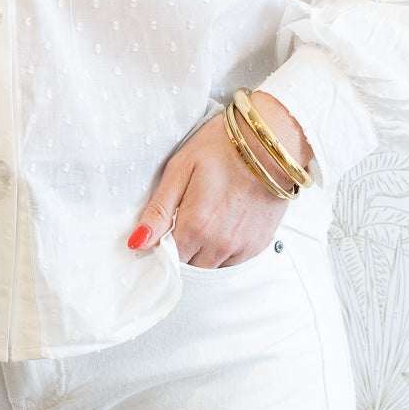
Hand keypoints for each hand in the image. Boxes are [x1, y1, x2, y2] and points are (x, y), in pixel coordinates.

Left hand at [127, 93, 312, 268]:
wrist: (270, 142)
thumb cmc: (224, 147)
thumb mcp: (180, 169)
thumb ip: (158, 210)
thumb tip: (138, 242)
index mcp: (196, 225)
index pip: (168, 260)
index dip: (162, 246)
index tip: (163, 230)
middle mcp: (220, 244)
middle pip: (189, 267)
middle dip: (182, 249)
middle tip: (185, 218)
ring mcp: (242, 247)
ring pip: (211, 267)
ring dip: (203, 251)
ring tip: (207, 217)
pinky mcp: (259, 245)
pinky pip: (233, 262)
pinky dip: (224, 249)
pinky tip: (224, 222)